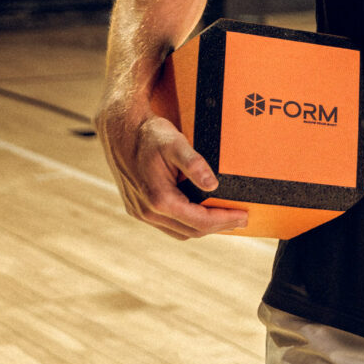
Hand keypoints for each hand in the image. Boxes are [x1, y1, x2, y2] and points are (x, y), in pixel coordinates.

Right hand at [95, 98, 246, 239]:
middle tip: (240, 219)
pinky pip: (167, 225)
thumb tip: (213, 185)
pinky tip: (199, 213)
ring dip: (202, 227)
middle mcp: (147, 211)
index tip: (243, 216)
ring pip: (178, 232)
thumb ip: (194, 164)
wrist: (120, 131)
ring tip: (224, 218)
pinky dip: (186, 223)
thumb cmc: (150, 134)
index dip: (224, 220)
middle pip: (191, 231)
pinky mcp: (137, 209)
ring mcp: (140, 212)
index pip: (199, 221)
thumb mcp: (176, 143)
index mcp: (159, 198)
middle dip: (218, 226)